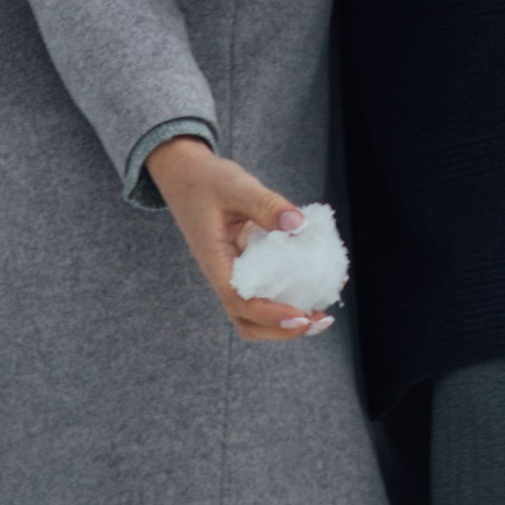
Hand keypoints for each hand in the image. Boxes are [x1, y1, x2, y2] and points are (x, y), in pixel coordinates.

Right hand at [146, 139, 334, 344]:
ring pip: (254, 313)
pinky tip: (312, 285)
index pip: (240, 301)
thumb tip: (300, 225)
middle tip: (317, 321)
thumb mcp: (236, 186)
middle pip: (247, 321)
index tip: (301, 315)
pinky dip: (286, 295)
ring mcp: (232, 272)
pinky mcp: (244, 265)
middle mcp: (222, 274)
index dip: (271, 314)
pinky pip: (263, 289)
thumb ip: (267, 205)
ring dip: (285, 321)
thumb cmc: (206, 180)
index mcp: (214, 260)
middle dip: (282, 329)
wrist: (185, 175)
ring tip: (319, 314)